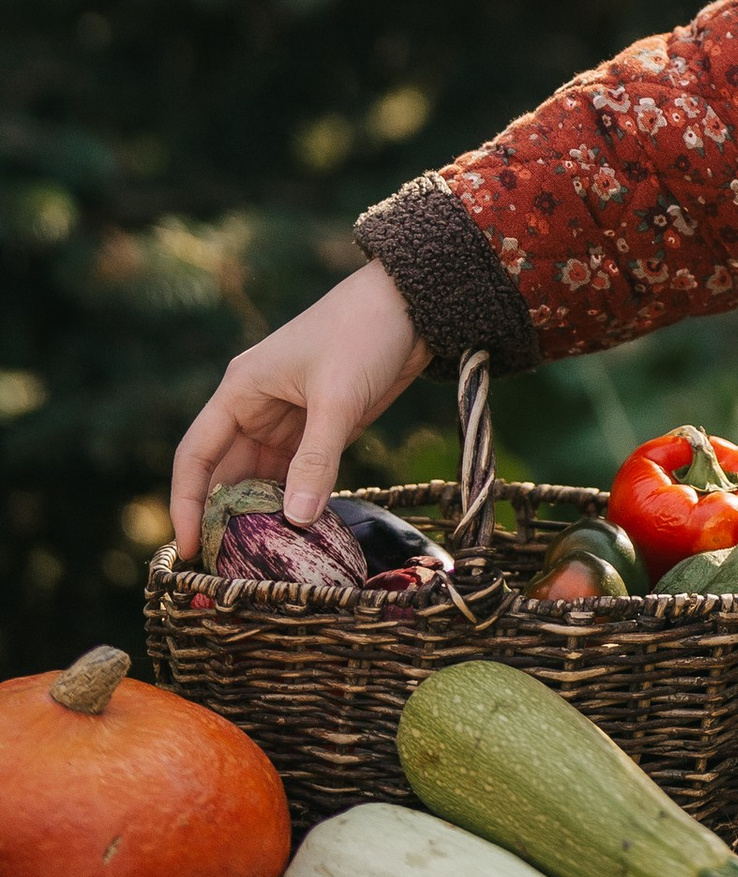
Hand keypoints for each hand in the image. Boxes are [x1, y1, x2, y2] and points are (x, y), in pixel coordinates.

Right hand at [170, 261, 432, 552]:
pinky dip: (294, 504)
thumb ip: (317, 459)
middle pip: (226, 475)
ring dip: (260, 516)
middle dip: (223, 520)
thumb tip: (298, 520)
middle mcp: (256, 409)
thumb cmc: (363, 332)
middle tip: (224, 570)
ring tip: (259, 564)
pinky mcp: (320, 431)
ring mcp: (288, 422)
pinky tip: (299, 536)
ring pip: (261, 480)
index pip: (196, 454)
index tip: (187, 548)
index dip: (186, 503)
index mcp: (241, 391)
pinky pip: (296, 476)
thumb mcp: (338, 397)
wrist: (413, 305)